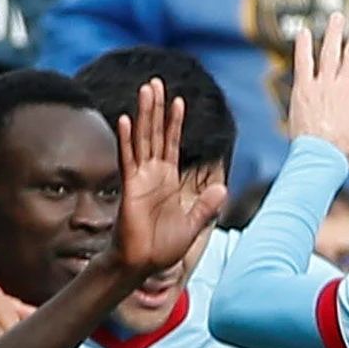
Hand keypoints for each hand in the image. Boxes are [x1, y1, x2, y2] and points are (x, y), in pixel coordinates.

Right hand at [112, 78, 228, 276]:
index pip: (171, 144)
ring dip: (144, 114)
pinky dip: (127, 140)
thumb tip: (222, 188)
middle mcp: (153, 175)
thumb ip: (206, 206)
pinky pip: (128, 159)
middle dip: (156, 108)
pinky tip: (126, 120)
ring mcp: (140, 179)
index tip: (178, 100)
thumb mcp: (192, 225)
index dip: (174, 123)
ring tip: (145, 90)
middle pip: (155, 134)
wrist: (142, 265)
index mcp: (168, 181)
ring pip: (142, 139)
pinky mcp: (130, 188)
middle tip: (155, 82)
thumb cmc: (162, 248)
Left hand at [289, 14, 348, 167]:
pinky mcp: (304, 89)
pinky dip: (304, 46)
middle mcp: (345, 85)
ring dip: (334, 32)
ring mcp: (324, 85)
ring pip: (330, 52)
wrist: (320, 159)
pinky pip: (304, 62)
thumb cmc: (348, 153)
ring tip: (337, 18)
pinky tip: (305, 33)